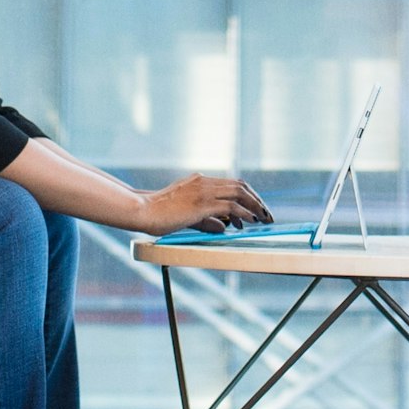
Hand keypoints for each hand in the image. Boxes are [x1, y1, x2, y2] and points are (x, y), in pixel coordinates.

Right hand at [139, 173, 272, 235]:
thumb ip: (207, 219)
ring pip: (238, 193)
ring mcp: (203, 191)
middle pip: (240, 186)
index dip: (248, 195)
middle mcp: (204, 182)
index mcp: (200, 181)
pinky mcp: (201, 204)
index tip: (256, 207)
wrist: (142, 210)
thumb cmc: (159, 213)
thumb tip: (224, 226)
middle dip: (256, 200)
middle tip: (266, 214)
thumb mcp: (187, 215)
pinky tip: (250, 221)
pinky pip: (230, 206)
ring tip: (263, 218)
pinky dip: (244, 213)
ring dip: (254, 206)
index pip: (232, 183)